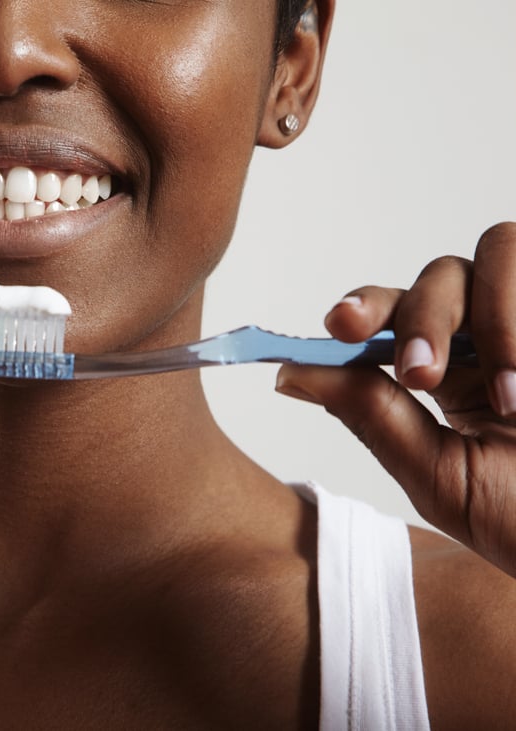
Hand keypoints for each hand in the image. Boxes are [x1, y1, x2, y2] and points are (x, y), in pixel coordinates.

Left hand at [275, 222, 515, 575]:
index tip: (340, 324)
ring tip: (508, 398)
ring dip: (491, 316)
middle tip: (421, 376)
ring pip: (497, 251)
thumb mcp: (440, 476)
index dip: (363, 306)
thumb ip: (372, 417)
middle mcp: (494, 338)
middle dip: (422, 317)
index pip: (394, 315)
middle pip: (440, 275)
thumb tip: (290, 373)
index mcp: (451, 371)